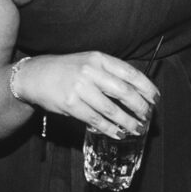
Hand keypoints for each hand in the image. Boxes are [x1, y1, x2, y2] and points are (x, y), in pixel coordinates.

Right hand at [11, 52, 156, 138]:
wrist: (35, 76)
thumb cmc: (66, 70)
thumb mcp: (88, 62)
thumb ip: (110, 73)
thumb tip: (137, 91)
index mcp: (99, 58)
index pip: (130, 73)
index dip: (146, 87)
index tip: (155, 98)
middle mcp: (91, 71)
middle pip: (124, 92)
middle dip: (140, 107)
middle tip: (147, 116)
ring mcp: (80, 88)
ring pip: (112, 110)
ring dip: (128, 122)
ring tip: (137, 128)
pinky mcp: (71, 105)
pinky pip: (96, 120)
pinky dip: (110, 129)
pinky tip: (118, 133)